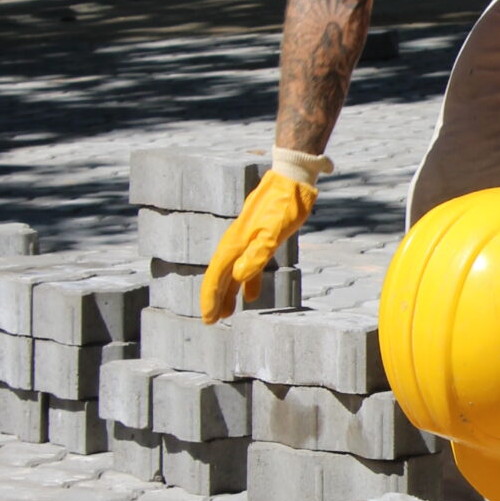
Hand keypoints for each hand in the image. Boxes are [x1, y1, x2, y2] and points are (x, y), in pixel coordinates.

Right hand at [200, 173, 315, 321]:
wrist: (291, 179)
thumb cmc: (284, 204)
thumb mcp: (274, 231)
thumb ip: (257, 254)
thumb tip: (239, 277)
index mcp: (236, 243)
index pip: (218, 276)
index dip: (211, 298)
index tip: (208, 319)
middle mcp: (236, 243)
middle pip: (221, 276)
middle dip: (215, 299)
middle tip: (212, 321)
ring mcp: (247, 240)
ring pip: (233, 272)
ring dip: (229, 293)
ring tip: (227, 313)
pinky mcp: (260, 238)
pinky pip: (248, 265)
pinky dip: (247, 281)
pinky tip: (251, 296)